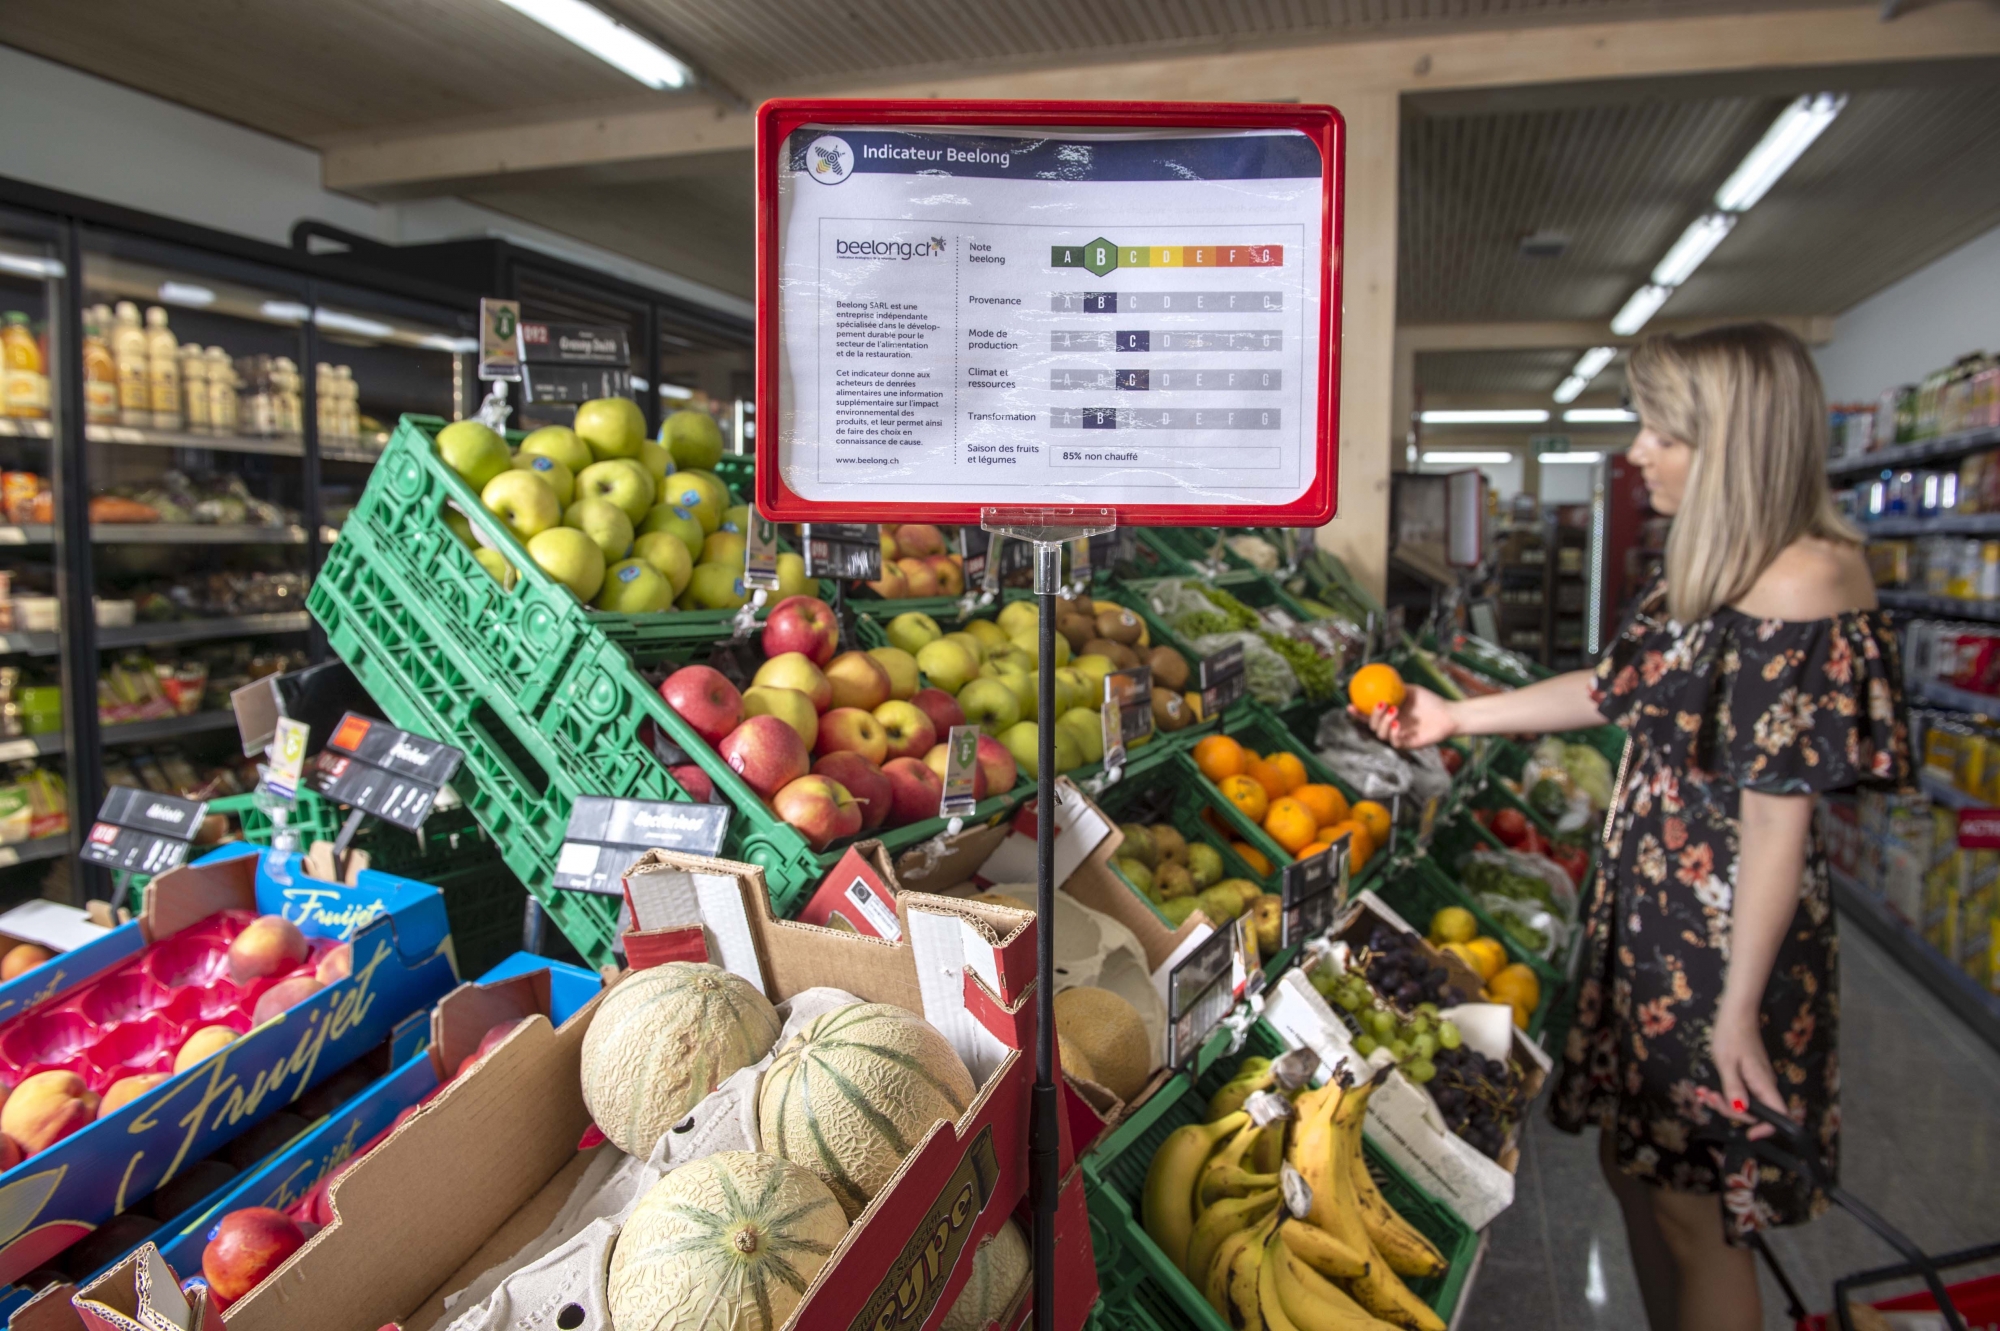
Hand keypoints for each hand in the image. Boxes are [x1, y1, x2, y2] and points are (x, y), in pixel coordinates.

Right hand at [1349, 684, 1458, 748]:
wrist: (1447, 714)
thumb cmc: (1430, 702)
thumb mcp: (1410, 690)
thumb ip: (1396, 687)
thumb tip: (1380, 677)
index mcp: (1389, 715)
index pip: (1369, 716)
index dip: (1357, 714)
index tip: (1350, 705)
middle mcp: (1391, 727)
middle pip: (1372, 726)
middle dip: (1371, 716)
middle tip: (1379, 703)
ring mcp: (1399, 736)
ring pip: (1381, 735)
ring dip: (1384, 722)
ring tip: (1393, 709)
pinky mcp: (1408, 745)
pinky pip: (1395, 742)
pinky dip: (1393, 733)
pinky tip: (1397, 723)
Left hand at [1707, 1004, 1787, 1139]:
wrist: (1736, 1014)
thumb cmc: (1731, 1035)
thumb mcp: (1727, 1063)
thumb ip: (1734, 1088)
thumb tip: (1741, 1111)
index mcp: (1764, 1084)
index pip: (1779, 1115)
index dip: (1768, 1128)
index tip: (1749, 1133)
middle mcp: (1764, 1085)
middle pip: (1754, 1112)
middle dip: (1729, 1110)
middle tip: (1708, 1097)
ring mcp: (1757, 1081)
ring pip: (1743, 1102)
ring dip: (1722, 1101)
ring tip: (1703, 1093)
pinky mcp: (1748, 1076)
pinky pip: (1739, 1091)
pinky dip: (1723, 1092)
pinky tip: (1706, 1090)